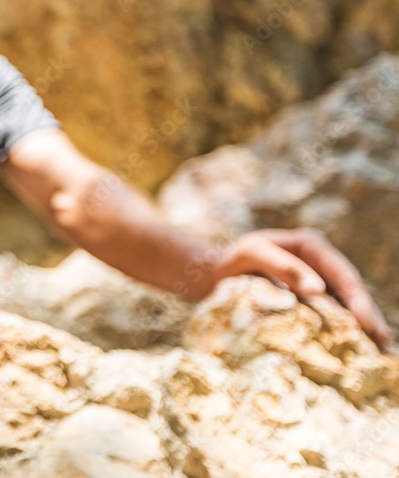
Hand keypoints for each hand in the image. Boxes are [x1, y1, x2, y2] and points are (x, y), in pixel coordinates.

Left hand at [212, 228, 392, 348]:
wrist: (212, 272)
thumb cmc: (231, 260)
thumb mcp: (253, 255)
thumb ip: (284, 268)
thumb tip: (319, 290)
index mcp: (311, 244)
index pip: (342, 274)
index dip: (359, 300)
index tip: (368, 324)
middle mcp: (319, 258)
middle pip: (351, 288)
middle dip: (368, 315)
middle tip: (384, 344)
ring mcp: (316, 276)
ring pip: (346, 301)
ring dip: (362, 324)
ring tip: (379, 351)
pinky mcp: (309, 294)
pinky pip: (332, 310)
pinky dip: (344, 327)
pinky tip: (356, 347)